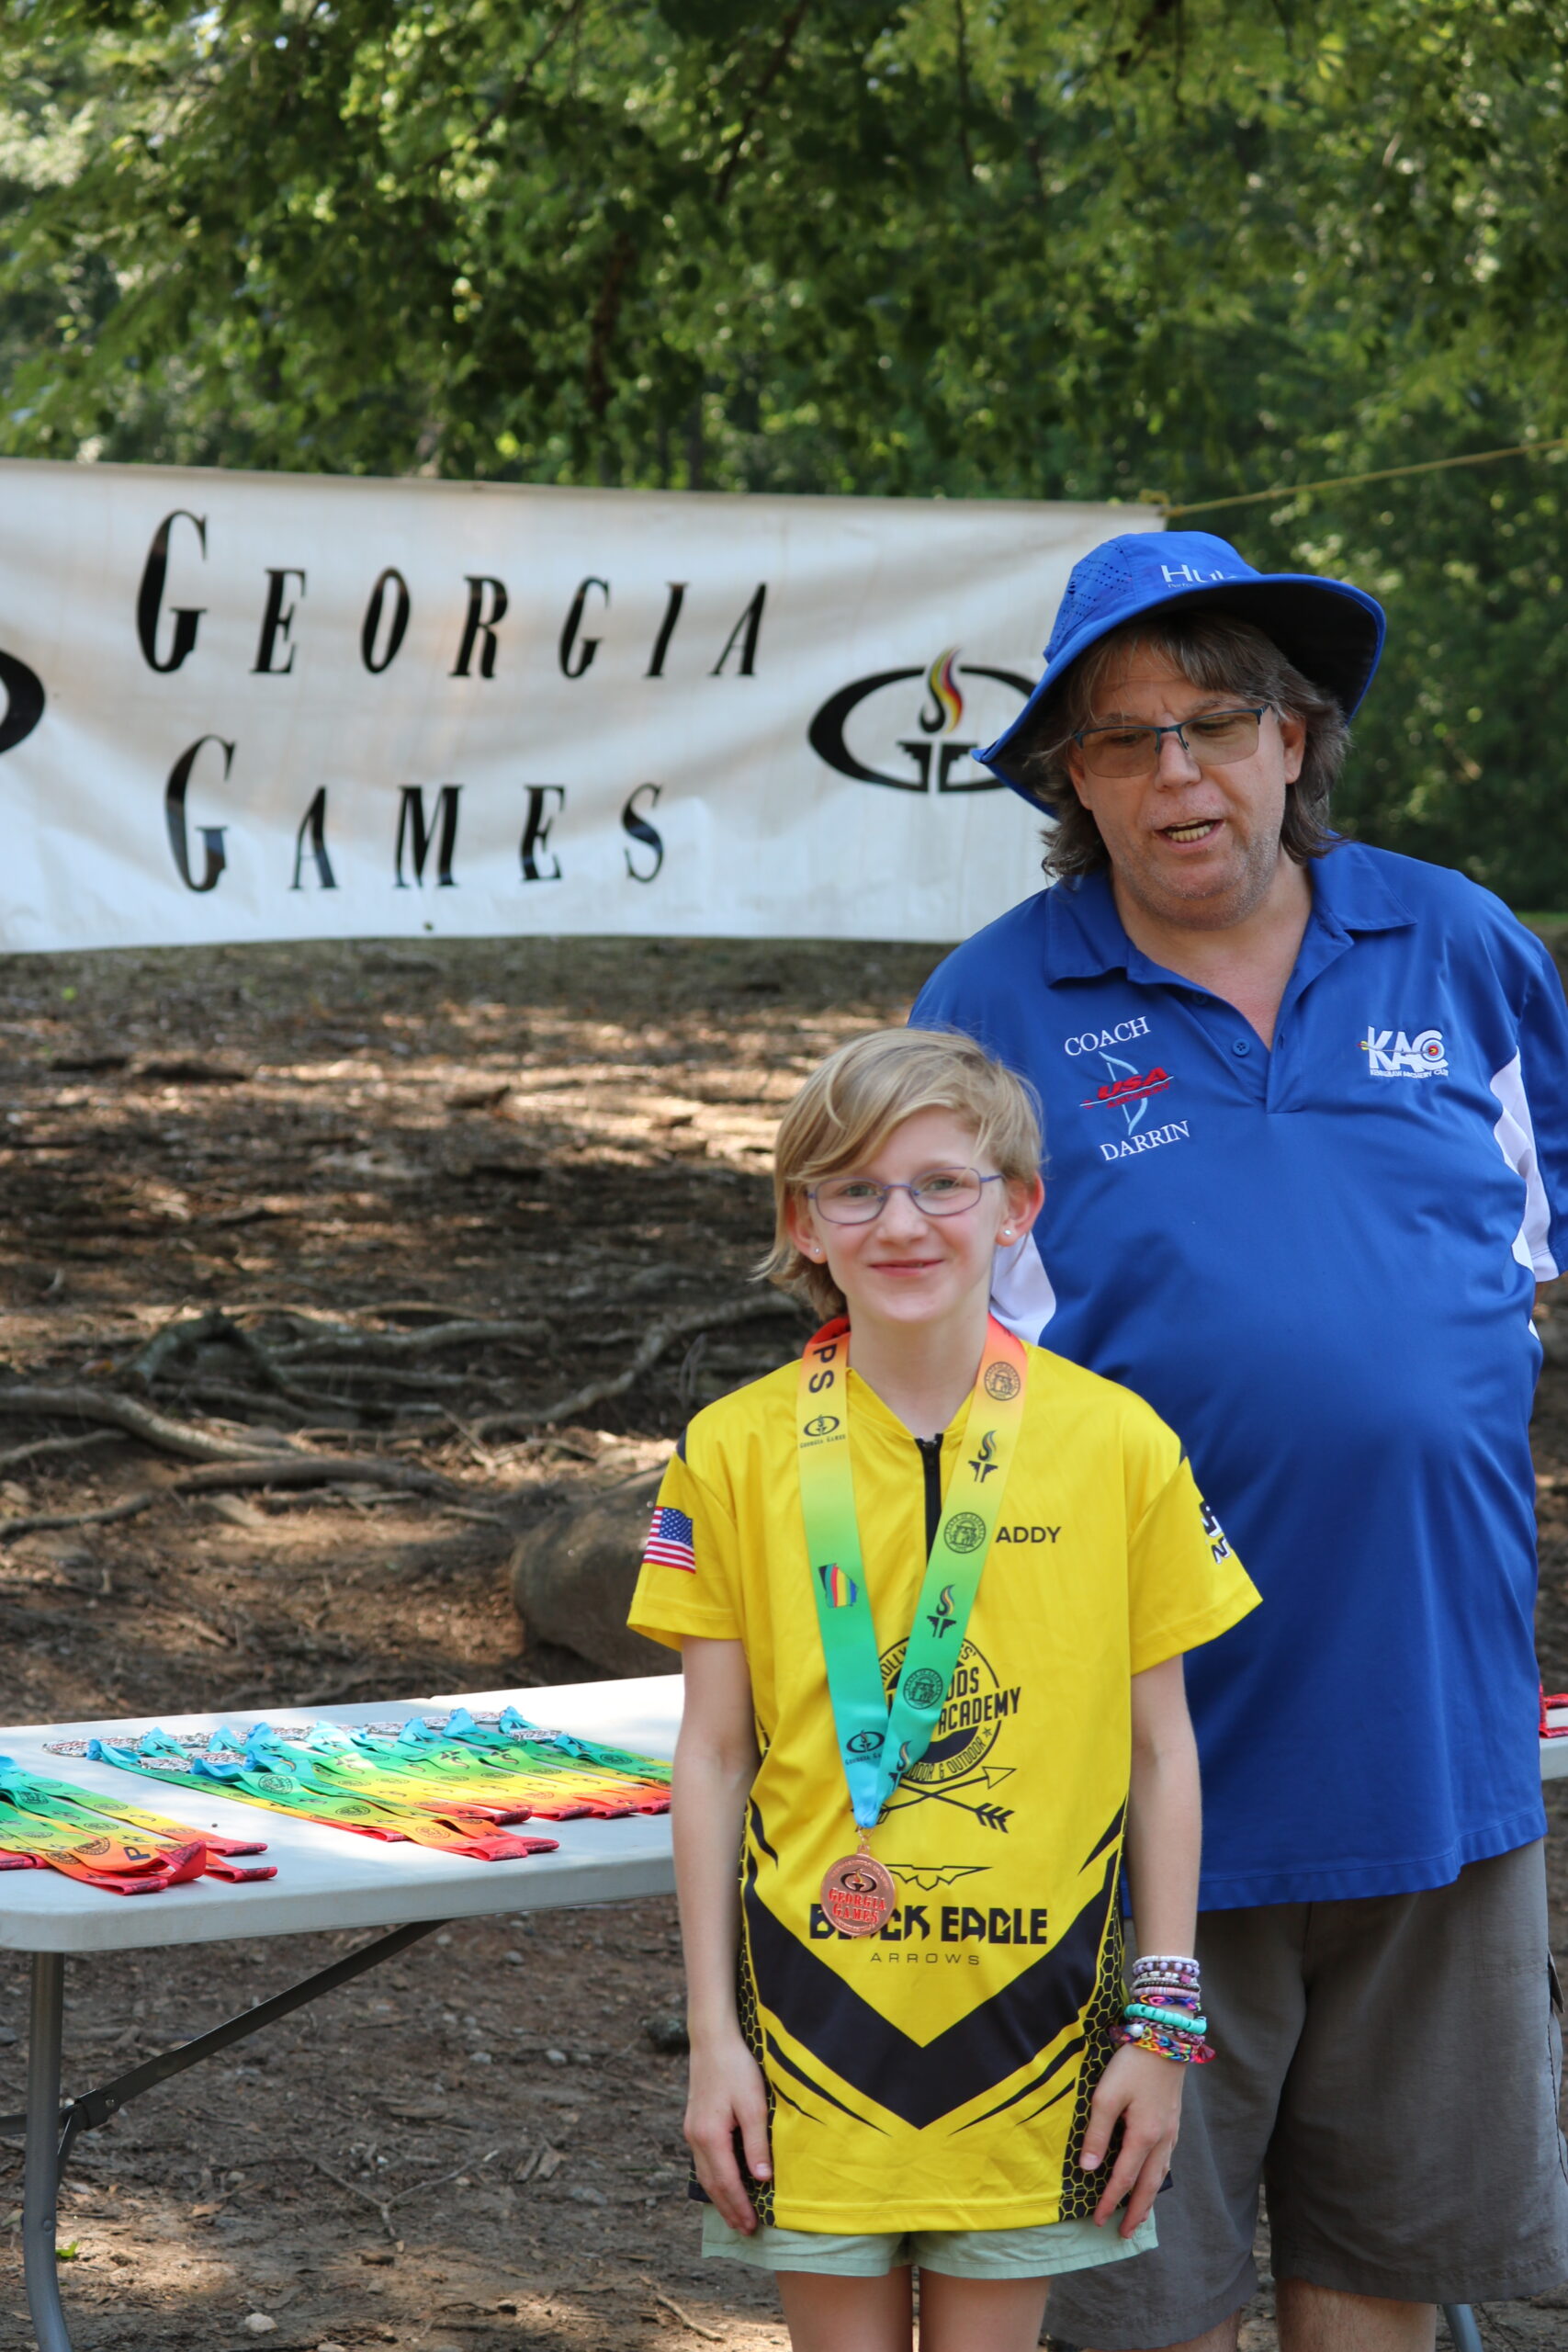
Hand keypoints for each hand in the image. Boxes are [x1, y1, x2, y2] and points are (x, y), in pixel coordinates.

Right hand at [684, 2030, 771, 2232]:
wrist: (712, 2040)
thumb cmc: (736, 2068)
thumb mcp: (753, 2104)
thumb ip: (756, 2143)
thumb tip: (761, 2179)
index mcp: (710, 2136)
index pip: (726, 2182)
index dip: (739, 2206)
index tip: (752, 2225)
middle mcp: (696, 2138)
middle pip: (711, 2184)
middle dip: (728, 2209)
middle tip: (745, 2230)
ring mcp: (691, 2131)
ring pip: (704, 2174)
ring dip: (720, 2197)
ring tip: (735, 2215)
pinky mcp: (694, 2124)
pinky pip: (703, 2161)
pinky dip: (714, 2179)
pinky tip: (724, 2184)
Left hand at [1078, 2042, 1183, 2235]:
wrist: (1165, 2038)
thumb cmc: (1132, 2065)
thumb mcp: (1106, 2096)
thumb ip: (1097, 2133)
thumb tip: (1087, 2169)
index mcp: (1143, 2137)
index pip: (1123, 2178)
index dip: (1110, 2200)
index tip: (1098, 2219)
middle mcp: (1161, 2140)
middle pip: (1148, 2186)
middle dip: (1135, 2212)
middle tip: (1125, 2234)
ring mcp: (1171, 2132)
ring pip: (1160, 2175)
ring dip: (1148, 2198)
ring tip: (1139, 2216)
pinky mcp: (1173, 2122)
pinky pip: (1166, 2161)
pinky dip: (1157, 2178)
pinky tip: (1152, 2179)